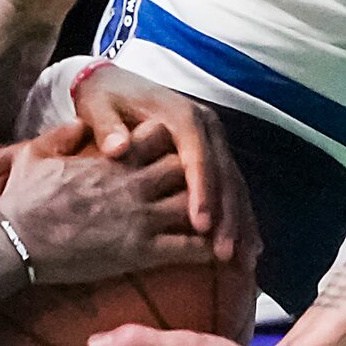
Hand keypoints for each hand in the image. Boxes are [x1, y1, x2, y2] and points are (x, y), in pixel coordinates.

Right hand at [0, 118, 212, 285]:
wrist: (13, 242)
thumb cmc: (21, 200)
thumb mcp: (35, 154)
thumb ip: (62, 135)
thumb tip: (80, 126)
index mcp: (112, 157)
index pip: (162, 135)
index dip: (172, 142)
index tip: (173, 153)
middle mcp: (134, 182)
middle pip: (188, 167)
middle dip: (198, 176)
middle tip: (205, 190)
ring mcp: (140, 217)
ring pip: (197, 205)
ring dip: (210, 213)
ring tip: (221, 223)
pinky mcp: (140, 251)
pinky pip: (190, 248)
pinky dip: (207, 249)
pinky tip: (216, 254)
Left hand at [71, 63, 255, 266]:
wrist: (114, 84)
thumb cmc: (103, 100)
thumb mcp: (97, 107)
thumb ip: (106, 127)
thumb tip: (119, 147)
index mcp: (179, 115)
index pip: (197, 154)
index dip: (202, 190)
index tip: (200, 226)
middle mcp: (205, 127)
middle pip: (224, 173)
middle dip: (227, 217)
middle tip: (225, 254)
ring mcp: (213, 142)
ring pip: (234, 185)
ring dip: (240, 224)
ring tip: (242, 261)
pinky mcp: (214, 157)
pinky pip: (232, 190)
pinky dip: (241, 220)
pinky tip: (247, 249)